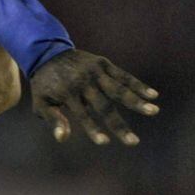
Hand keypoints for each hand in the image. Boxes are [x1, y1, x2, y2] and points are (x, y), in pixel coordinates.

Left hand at [30, 48, 158, 145]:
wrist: (46, 51)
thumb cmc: (45, 84)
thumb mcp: (40, 102)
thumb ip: (53, 119)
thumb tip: (63, 138)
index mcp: (67, 92)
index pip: (82, 115)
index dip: (92, 129)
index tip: (104, 143)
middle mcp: (82, 82)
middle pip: (104, 106)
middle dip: (118, 125)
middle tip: (133, 142)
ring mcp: (94, 72)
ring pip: (117, 88)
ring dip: (135, 100)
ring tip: (153, 111)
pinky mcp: (102, 63)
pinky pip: (123, 75)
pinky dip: (138, 85)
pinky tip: (153, 95)